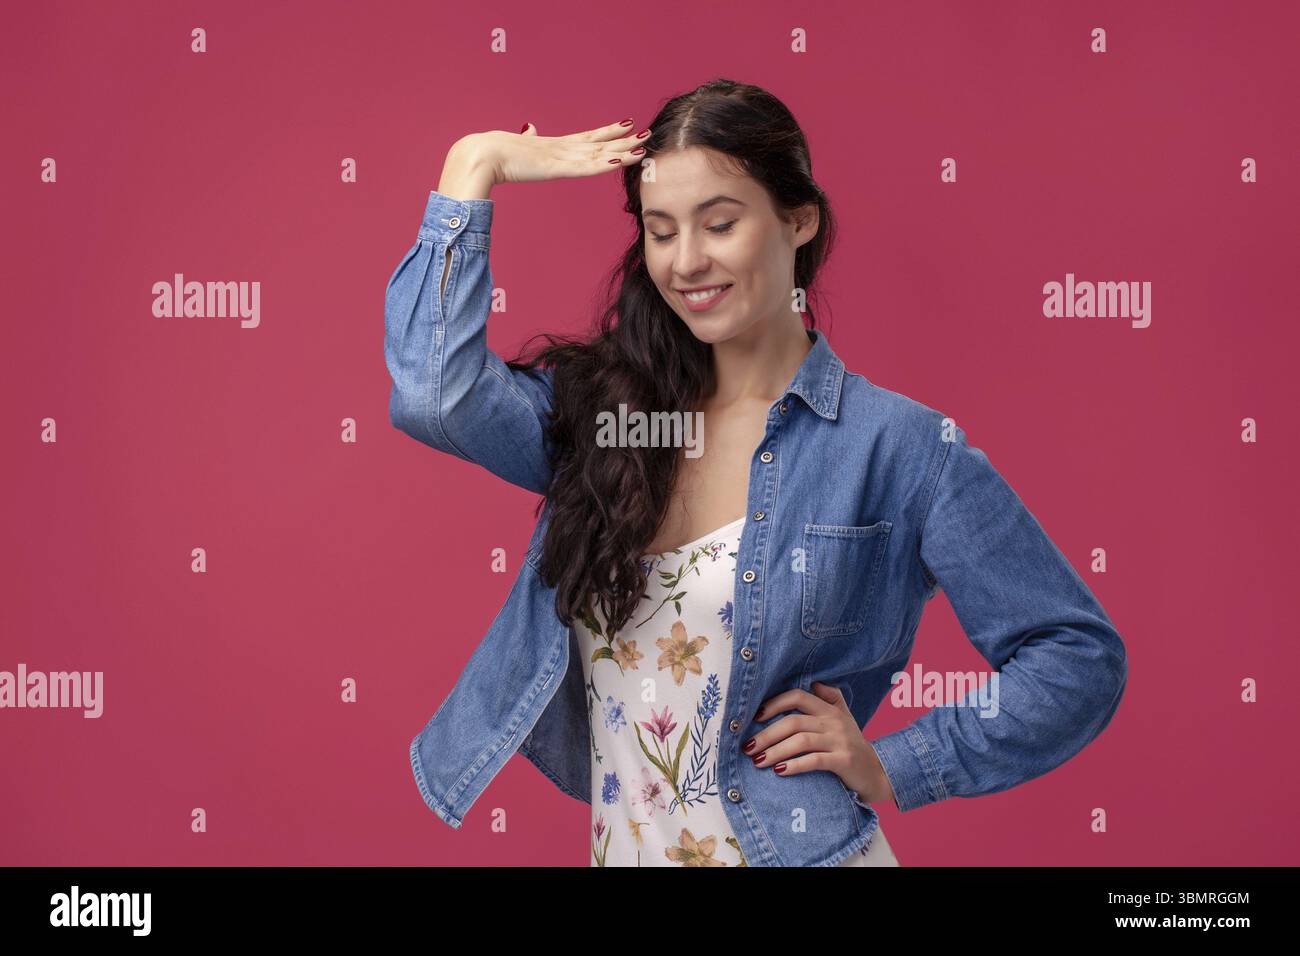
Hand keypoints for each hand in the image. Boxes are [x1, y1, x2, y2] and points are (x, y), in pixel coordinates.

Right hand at [439, 119, 650, 197]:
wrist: (480, 154)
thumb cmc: (493, 152)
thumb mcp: (517, 145)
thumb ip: (528, 138)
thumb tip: (530, 126)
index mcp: (552, 145)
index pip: (587, 138)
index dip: (607, 133)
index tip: (625, 125)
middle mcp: (560, 148)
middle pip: (599, 144)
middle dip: (624, 139)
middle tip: (646, 133)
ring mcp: (559, 158)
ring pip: (598, 154)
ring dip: (623, 151)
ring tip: (643, 145)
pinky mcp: (555, 169)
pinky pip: (586, 169)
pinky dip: (605, 165)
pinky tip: (622, 160)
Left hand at [743, 682, 894, 805]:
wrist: (877, 773)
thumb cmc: (851, 745)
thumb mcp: (843, 717)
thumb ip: (829, 698)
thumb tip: (812, 682)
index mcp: (829, 708)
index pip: (798, 696)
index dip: (774, 704)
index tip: (755, 717)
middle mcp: (834, 721)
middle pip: (793, 721)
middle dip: (767, 734)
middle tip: (748, 747)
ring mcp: (840, 741)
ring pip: (801, 740)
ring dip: (775, 751)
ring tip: (758, 761)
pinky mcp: (844, 761)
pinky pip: (814, 760)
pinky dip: (794, 765)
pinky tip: (779, 771)